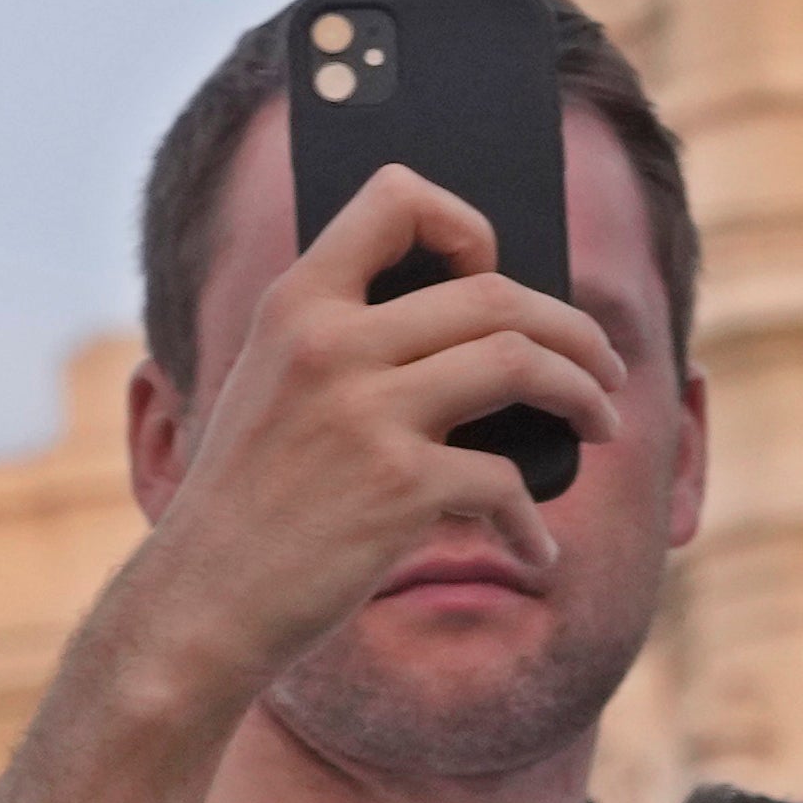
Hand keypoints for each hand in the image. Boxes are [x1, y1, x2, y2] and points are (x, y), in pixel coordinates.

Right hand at [115, 162, 622, 714]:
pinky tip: (534, 547)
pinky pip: (507, 482)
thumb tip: (490, 329)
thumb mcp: (272, 390)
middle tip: (601, 367)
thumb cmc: (249, 501)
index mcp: (295, 307)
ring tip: (601, 422)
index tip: (490, 272)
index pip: (395, 201)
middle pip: (495, 293)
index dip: (465, 224)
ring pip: (521, 360)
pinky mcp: (400, 486)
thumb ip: (347, 343)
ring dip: (585, 392)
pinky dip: (533, 521)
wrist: (201, 601)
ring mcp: (365, 414)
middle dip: (574, 329)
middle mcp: (330, 345)